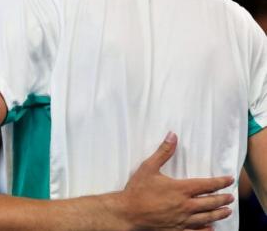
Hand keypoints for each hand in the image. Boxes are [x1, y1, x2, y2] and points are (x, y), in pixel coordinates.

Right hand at [118, 132, 233, 230]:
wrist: (127, 212)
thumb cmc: (137, 190)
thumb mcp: (148, 167)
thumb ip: (163, 152)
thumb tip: (172, 136)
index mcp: (180, 189)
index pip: (207, 185)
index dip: (220, 182)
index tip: (229, 180)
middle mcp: (185, 205)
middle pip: (210, 202)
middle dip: (222, 199)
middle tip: (230, 197)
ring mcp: (182, 219)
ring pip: (206, 217)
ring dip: (218, 214)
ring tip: (226, 211)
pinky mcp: (176, 229)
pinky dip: (205, 230)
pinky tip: (211, 228)